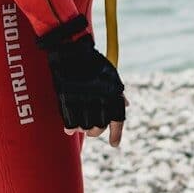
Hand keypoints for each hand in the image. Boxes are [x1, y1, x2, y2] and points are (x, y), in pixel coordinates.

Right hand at [41, 17, 125, 146]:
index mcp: (112, 92)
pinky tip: (69, 129)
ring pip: (84, 125)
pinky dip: (70, 127)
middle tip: (92, 131)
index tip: (114, 144)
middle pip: (99, 126)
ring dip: (83, 128)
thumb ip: (117, 92)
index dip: (116, 133)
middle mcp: (99, 97)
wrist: (71, 48)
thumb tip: (126, 105)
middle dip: (96, 131)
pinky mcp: (67, 98)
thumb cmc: (93, 61)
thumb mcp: (110, 74)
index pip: (117, 118)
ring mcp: (82, 98)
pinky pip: (69, 121)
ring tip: (81, 125)